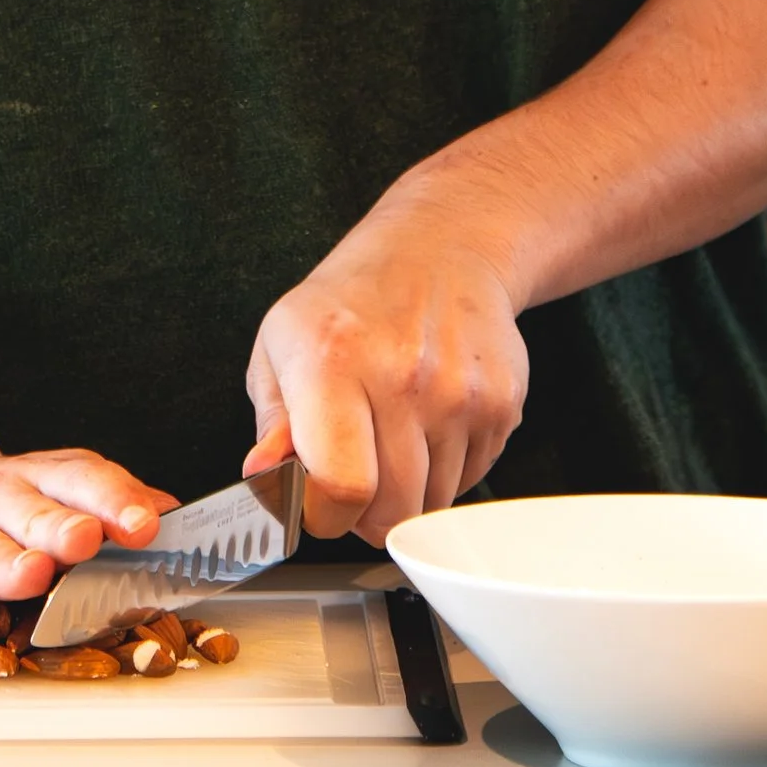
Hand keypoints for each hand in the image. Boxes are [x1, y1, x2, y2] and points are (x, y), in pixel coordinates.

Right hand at [0, 449, 176, 635]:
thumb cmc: (0, 514)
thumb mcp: (52, 496)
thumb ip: (110, 506)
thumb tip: (175, 513)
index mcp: (35, 478)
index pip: (79, 476)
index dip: (113, 497)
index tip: (145, 525)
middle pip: (27, 508)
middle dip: (58, 525)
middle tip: (85, 540)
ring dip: (6, 561)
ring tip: (33, 576)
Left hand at [243, 194, 530, 543]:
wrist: (439, 249)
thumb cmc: (350, 304)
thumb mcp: (282, 343)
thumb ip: (272, 422)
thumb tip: (264, 476)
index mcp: (333, 360)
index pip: (340, 486)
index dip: (326, 517)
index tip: (321, 508)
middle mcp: (402, 375)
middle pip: (392, 509)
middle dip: (367, 515)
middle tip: (356, 478)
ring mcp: (460, 391)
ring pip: (433, 503)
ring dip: (411, 491)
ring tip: (394, 434)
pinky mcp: (503, 401)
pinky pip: (471, 479)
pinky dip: (448, 469)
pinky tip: (431, 420)